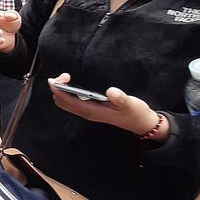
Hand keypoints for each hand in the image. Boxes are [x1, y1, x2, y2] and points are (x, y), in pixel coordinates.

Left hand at [47, 73, 167, 139]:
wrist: (141, 124)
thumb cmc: (136, 113)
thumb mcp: (132, 105)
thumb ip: (121, 98)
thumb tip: (110, 91)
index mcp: (93, 111)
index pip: (68, 101)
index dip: (60, 89)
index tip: (61, 77)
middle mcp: (87, 113)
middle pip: (62, 102)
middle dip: (58, 89)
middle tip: (65, 75)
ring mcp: (88, 112)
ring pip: (65, 103)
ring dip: (61, 91)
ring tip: (66, 78)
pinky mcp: (91, 110)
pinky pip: (71, 103)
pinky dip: (67, 94)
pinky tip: (72, 85)